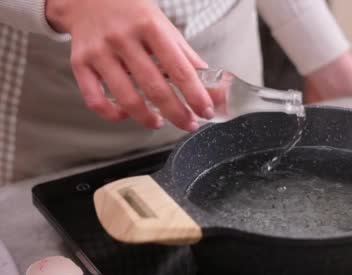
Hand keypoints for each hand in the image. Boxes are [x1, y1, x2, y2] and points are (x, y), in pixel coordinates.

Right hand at [46, 0, 213, 130]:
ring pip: (126, 98)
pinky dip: (112, 114)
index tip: (206, 111)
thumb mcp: (166, 29)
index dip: (195, 95)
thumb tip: (215, 90)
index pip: (179, 69)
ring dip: (147, 118)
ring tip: (159, 122)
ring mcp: (99, 52)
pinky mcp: (80, 63)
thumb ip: (189, 60)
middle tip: (189, 124)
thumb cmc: (135, 17)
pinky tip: (126, 115)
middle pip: (155, 88)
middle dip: (177, 113)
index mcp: (150, 27)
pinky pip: (95, 99)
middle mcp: (123, 38)